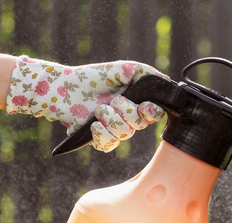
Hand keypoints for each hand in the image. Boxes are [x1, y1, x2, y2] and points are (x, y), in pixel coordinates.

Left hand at [6, 56, 166, 151]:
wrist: (65, 87)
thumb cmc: (94, 77)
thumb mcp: (122, 69)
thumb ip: (145, 72)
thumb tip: (166, 80)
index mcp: (137, 103)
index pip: (155, 114)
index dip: (151, 112)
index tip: (144, 106)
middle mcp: (129, 119)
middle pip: (140, 125)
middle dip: (125, 111)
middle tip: (112, 100)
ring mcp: (115, 130)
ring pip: (124, 134)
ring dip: (110, 119)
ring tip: (98, 110)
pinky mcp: (100, 139)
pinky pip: (109, 145)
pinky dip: (102, 134)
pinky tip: (94, 125)